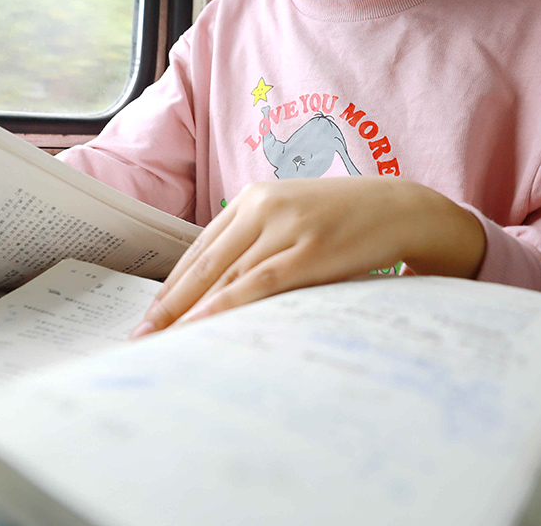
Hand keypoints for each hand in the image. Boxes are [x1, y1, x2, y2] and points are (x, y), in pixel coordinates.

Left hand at [129, 177, 486, 337]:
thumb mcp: (293, 219)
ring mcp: (286, 227)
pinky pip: (259, 282)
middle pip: (205, 263)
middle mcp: (263, 207)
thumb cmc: (345, 220)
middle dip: (169, 304)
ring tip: (166, 342)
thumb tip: (219, 290)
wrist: (400, 207)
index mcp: (253, 198)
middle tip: (140, 337)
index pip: (200, 248)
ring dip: (191, 312)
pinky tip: (204, 324)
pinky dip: (227, 304)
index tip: (149, 317)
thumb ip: (258, 242)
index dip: (172, 286)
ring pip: (226, 275)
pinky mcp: (310, 250)